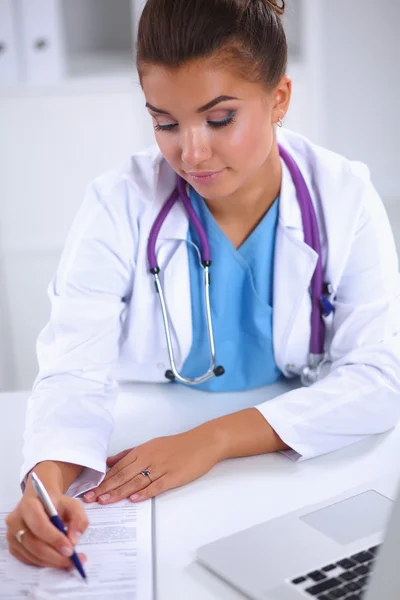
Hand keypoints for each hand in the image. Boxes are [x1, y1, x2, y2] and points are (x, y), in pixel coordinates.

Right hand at [6, 491, 87, 568]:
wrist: (42, 502)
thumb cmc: (57, 504)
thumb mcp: (73, 505)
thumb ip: (79, 519)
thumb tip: (74, 540)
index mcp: (29, 504)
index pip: (39, 524)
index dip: (54, 539)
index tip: (70, 549)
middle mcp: (16, 520)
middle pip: (34, 544)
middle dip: (55, 555)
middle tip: (72, 560)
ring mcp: (12, 535)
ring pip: (32, 555)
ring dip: (52, 561)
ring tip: (69, 561)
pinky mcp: (13, 547)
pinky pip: (28, 560)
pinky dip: (45, 563)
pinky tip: (57, 559)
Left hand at [83, 426, 221, 504]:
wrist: (202, 442)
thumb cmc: (178, 445)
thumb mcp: (151, 445)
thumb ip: (130, 454)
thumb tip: (110, 461)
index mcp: (142, 451)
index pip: (118, 467)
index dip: (103, 479)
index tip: (89, 490)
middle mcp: (149, 459)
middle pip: (123, 475)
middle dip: (105, 488)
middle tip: (90, 499)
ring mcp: (161, 468)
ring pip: (136, 481)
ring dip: (119, 492)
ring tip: (105, 501)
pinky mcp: (173, 476)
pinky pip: (156, 485)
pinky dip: (145, 492)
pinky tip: (134, 499)